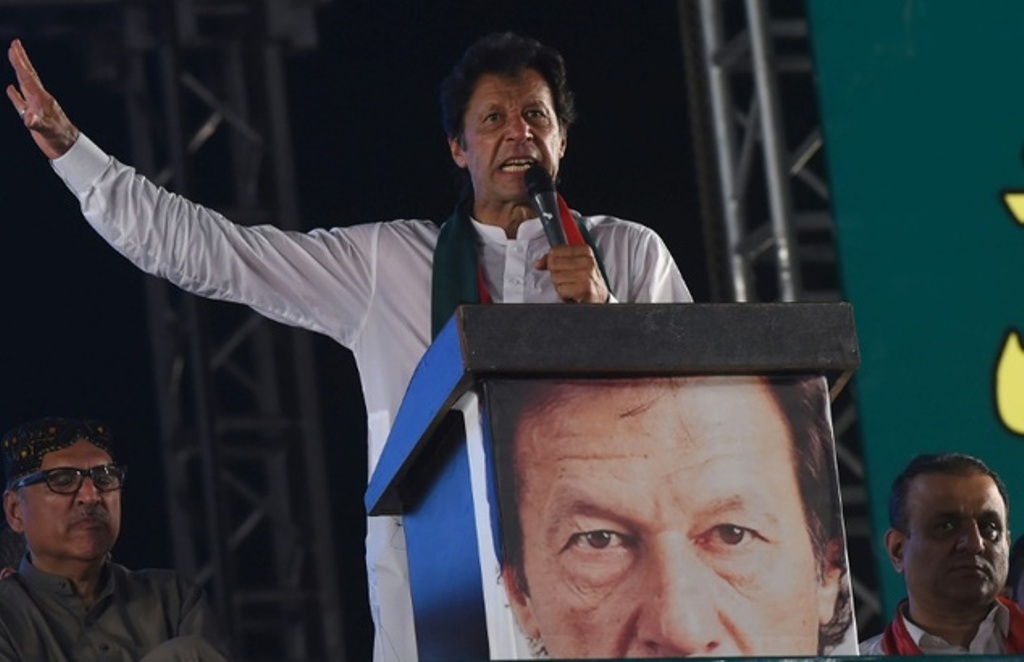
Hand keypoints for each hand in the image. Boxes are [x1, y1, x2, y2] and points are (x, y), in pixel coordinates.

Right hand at [7, 39, 78, 159]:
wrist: (68, 148)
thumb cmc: (59, 139)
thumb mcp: (47, 131)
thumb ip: (36, 123)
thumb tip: (28, 117)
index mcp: (41, 99)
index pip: (28, 77)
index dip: (19, 62)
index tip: (13, 48)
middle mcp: (40, 99)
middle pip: (28, 75)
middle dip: (21, 59)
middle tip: (15, 44)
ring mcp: (37, 107)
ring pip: (25, 85)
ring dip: (19, 71)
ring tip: (14, 59)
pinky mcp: (35, 116)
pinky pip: (22, 102)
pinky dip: (15, 95)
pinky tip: (11, 89)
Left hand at [534, 244, 609, 303]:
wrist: (599, 298)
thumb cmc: (585, 281)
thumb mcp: (573, 265)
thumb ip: (554, 260)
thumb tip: (538, 264)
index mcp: (585, 250)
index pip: (555, 251)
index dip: (552, 261)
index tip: (561, 268)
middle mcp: (587, 261)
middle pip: (553, 263)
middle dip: (556, 274)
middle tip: (567, 279)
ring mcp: (587, 274)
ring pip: (555, 277)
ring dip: (559, 285)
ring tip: (570, 286)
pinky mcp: (584, 288)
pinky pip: (561, 289)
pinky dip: (563, 293)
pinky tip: (572, 293)